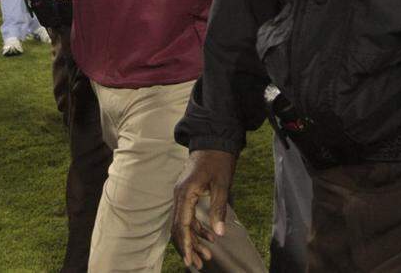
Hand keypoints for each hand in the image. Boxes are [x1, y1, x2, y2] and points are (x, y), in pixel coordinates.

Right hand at [171, 149, 236, 268]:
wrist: (213, 140)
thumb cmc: (218, 160)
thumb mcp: (222, 184)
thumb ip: (218, 209)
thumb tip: (219, 234)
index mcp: (186, 192)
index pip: (182, 224)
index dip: (187, 244)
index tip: (190, 260)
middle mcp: (179, 195)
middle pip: (178, 227)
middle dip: (188, 246)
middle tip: (199, 264)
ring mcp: (182, 194)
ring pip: (183, 223)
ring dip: (194, 239)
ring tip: (207, 256)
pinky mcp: (187, 193)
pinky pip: (188, 215)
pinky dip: (197, 227)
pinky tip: (209, 237)